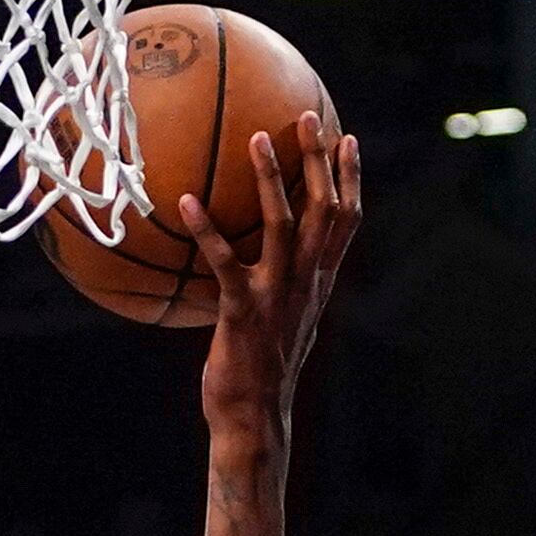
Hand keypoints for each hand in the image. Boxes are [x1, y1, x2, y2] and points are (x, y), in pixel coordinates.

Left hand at [179, 113, 362, 452]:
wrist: (253, 419)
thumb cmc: (258, 372)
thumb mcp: (277, 322)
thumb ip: (277, 285)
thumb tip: (253, 258)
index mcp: (318, 283)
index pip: (346, 222)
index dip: (351, 179)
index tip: (349, 138)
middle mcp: (305, 283)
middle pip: (325, 210)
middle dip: (321, 160)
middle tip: (308, 116)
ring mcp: (276, 295)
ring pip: (284, 225)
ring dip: (272, 179)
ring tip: (258, 138)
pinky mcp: (243, 312)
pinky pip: (224, 262)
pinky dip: (206, 230)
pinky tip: (185, 200)